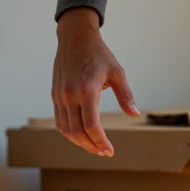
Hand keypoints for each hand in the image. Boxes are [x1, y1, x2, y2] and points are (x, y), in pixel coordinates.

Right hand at [52, 7, 139, 156]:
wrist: (75, 38)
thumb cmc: (99, 54)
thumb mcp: (117, 72)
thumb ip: (125, 95)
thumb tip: (134, 114)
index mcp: (87, 90)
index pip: (91, 126)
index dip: (101, 142)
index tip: (110, 150)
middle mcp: (70, 95)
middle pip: (77, 132)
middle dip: (91, 146)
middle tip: (104, 152)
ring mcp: (60, 96)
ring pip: (66, 129)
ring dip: (80, 142)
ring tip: (94, 147)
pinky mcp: (55, 95)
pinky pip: (59, 121)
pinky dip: (70, 132)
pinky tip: (82, 136)